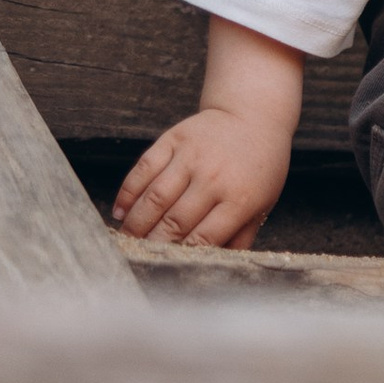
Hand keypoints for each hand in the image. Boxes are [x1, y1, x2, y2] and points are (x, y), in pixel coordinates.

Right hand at [111, 106, 290, 249]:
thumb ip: (241, 236)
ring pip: (155, 197)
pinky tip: (121, 212)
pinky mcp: (174, 139)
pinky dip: (128, 193)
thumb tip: (219, 266)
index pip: (204, 237)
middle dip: (154, 244)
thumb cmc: (259, 167)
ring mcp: (192, 157)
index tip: (167, 266)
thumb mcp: (262, 203)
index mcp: (240, 199)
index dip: (182, 255)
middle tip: (139, 257)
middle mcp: (214, 178)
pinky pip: (144, 170)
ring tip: (127, 239)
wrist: (253, 116)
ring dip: (136, 223)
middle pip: (175, 221)